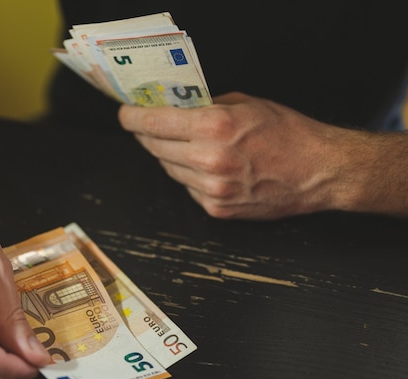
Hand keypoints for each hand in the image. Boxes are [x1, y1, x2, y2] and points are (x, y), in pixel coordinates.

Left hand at [118, 92, 356, 218]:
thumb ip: (207, 106)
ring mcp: (211, 189)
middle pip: (156, 147)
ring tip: (181, 144)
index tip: (125, 115)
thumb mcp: (246, 104)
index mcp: (214, 128)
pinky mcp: (217, 209)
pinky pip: (188, 188)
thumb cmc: (288, 134)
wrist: (318, 172)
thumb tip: (177, 107)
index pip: (154, 123)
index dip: (133, 118)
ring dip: (168, 155)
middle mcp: (209, 160)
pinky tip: (204, 166)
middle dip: (146, 135)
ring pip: (169, 169)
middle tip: (144, 127)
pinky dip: (189, 176)